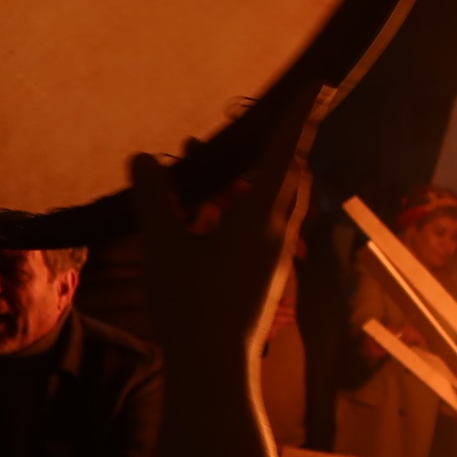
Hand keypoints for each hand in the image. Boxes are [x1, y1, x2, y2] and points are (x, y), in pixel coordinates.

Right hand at [131, 86, 322, 456]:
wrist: (214, 371)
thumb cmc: (192, 306)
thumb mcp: (164, 246)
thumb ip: (154, 199)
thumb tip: (142, 159)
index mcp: (262, 216)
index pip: (286, 153)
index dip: (298, 118)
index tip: (314, 86)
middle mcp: (277, 233)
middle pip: (288, 176)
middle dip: (279, 144)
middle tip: (268, 119)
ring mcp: (273, 258)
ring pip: (273, 204)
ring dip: (254, 177)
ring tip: (219, 162)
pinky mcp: (263, 278)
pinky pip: (261, 227)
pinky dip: (244, 206)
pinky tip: (213, 213)